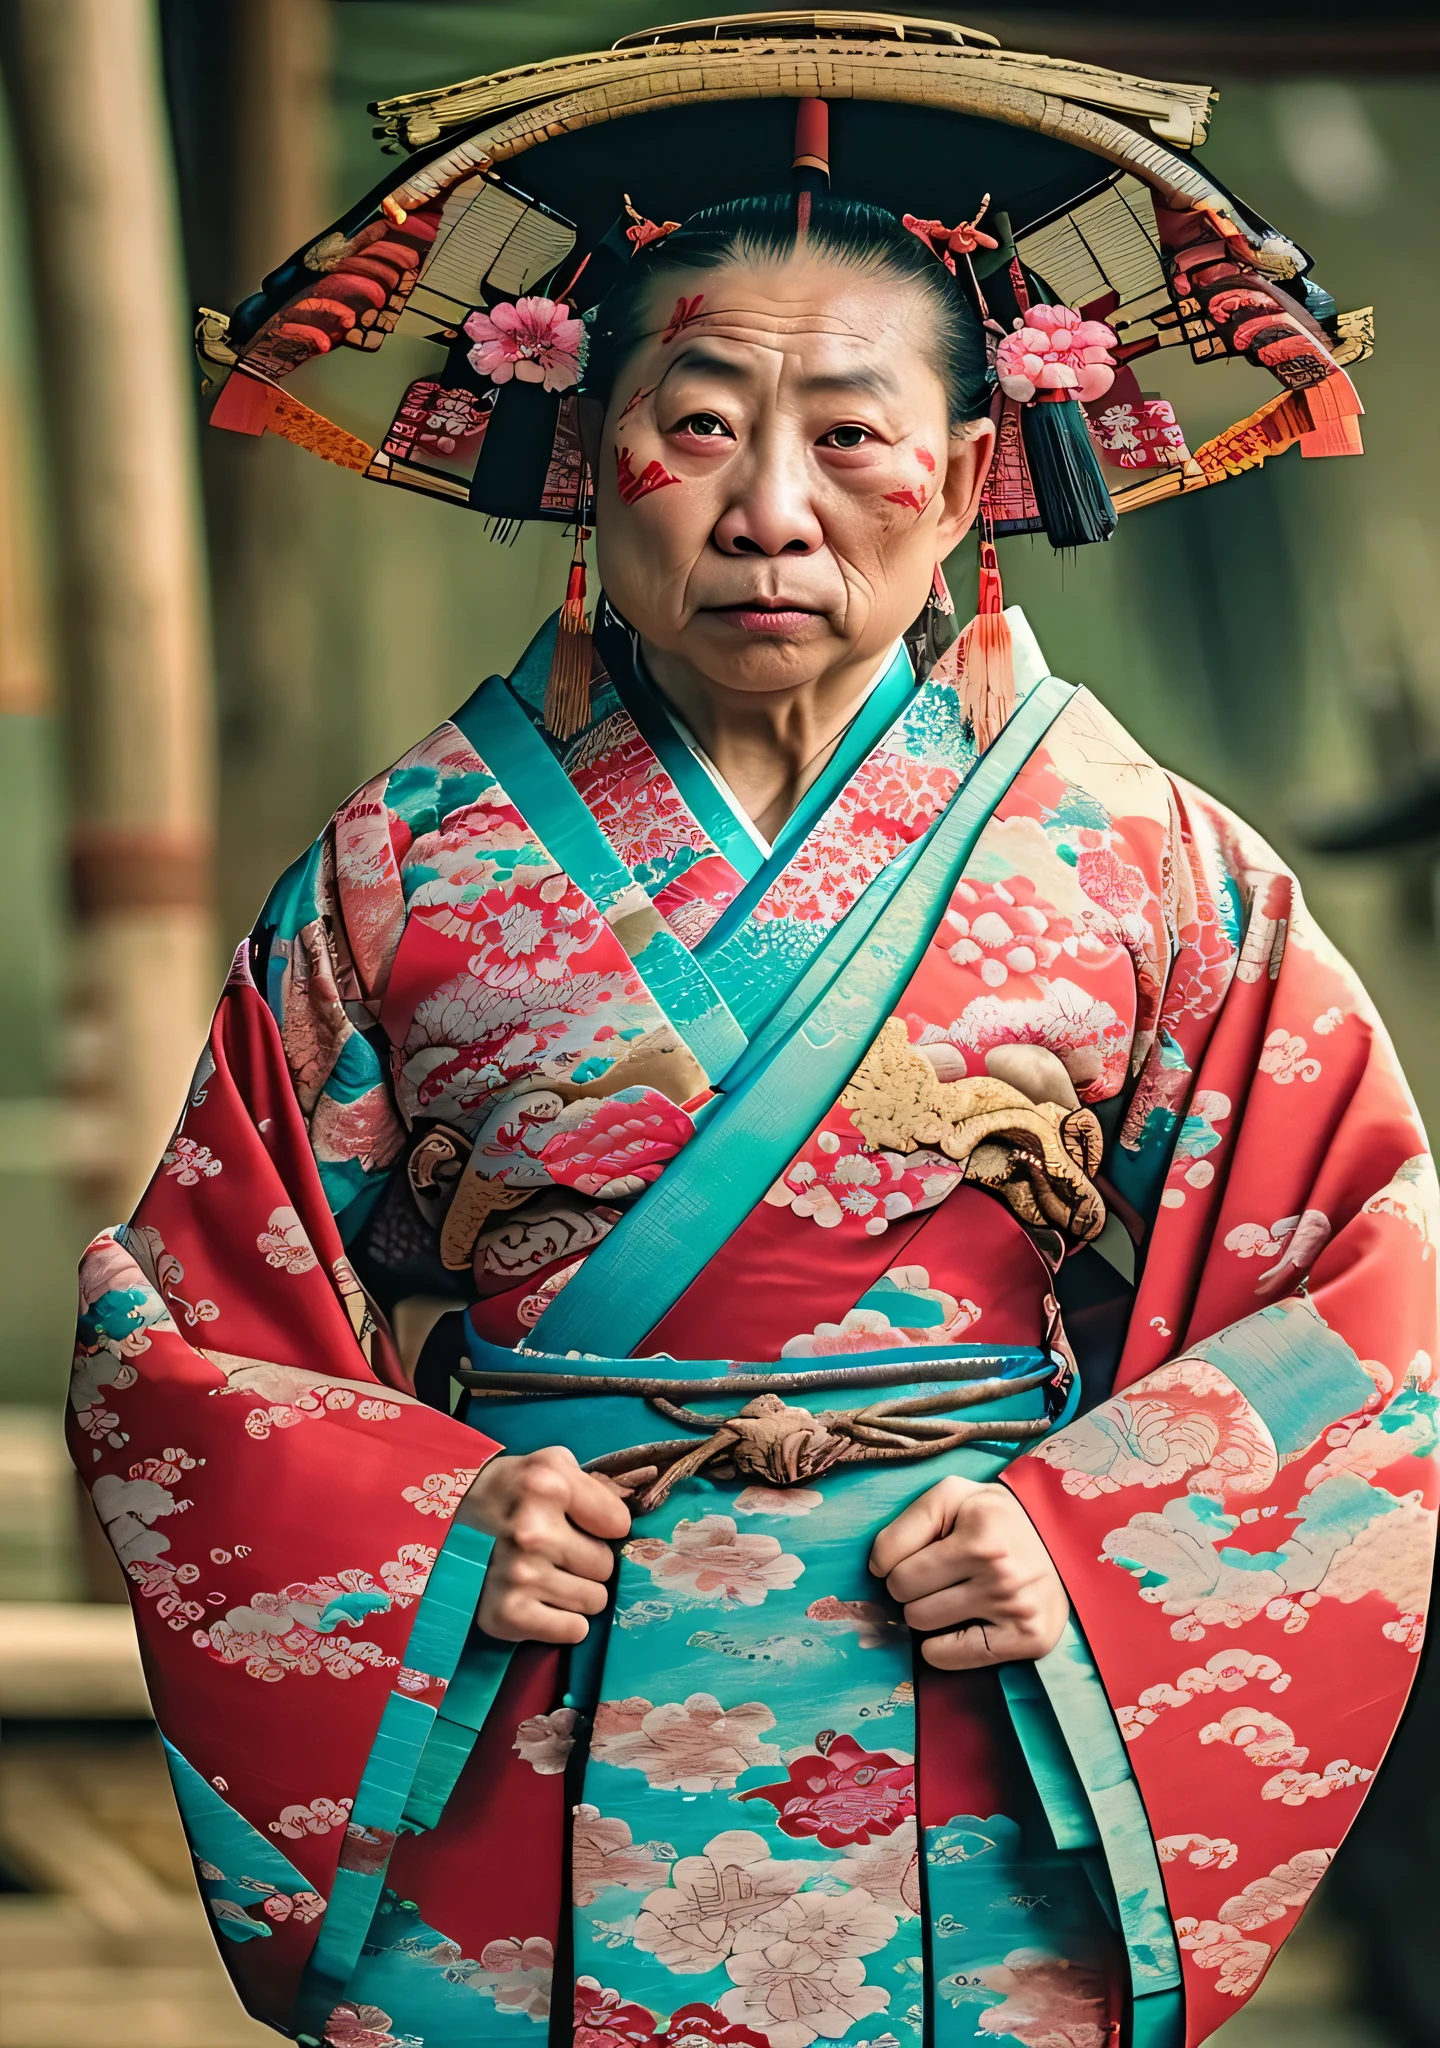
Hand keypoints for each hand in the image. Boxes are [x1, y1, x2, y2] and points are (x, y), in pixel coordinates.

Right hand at [458, 1446, 630, 1644]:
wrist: (443, 1525)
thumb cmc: (508, 1493)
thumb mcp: (549, 1465)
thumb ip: (593, 1484)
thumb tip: (635, 1515)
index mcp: (548, 1485)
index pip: (619, 1523)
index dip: (603, 1525)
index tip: (580, 1522)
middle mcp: (533, 1531)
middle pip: (606, 1566)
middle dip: (588, 1560)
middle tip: (557, 1551)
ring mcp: (519, 1576)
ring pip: (594, 1601)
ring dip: (576, 1591)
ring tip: (545, 1573)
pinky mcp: (507, 1615)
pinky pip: (573, 1630)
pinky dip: (562, 1621)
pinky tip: (538, 1600)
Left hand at [869, 1474, 1067, 1669]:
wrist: (1060, 1544)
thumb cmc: (995, 1519)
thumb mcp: (953, 1496)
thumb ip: (909, 1521)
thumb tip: (878, 1566)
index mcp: (979, 1527)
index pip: (890, 1559)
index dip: (893, 1558)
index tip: (914, 1554)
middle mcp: (999, 1567)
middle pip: (903, 1592)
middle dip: (909, 1585)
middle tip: (934, 1576)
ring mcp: (1015, 1606)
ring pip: (921, 1624)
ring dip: (925, 1613)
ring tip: (950, 1595)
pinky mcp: (1027, 1639)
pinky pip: (949, 1656)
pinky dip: (941, 1647)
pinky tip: (956, 1626)